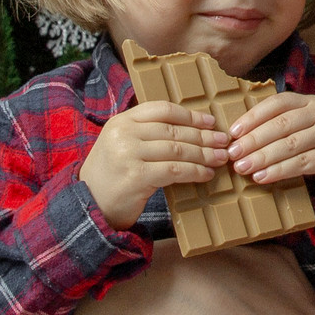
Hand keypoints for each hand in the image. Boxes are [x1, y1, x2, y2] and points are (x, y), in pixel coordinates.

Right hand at [81, 102, 226, 228]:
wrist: (89, 205)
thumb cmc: (112, 176)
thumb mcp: (121, 144)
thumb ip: (145, 133)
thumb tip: (190, 129)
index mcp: (121, 121)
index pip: (162, 109)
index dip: (190, 115)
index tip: (211, 122)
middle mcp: (123, 133)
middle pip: (173, 130)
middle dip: (203, 136)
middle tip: (224, 142)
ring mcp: (128, 153)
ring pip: (177, 149)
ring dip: (203, 154)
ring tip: (220, 158)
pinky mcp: (136, 176)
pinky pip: (174, 170)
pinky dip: (195, 171)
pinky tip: (206, 174)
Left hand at [230, 92, 314, 188]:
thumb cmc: (312, 138)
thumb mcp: (298, 123)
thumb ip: (274, 124)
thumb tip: (236, 137)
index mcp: (308, 101)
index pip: (277, 104)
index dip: (253, 117)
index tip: (233, 132)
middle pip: (282, 125)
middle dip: (254, 140)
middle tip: (233, 154)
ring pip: (291, 145)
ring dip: (263, 157)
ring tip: (243, 167)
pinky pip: (302, 163)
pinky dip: (279, 171)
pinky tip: (262, 177)